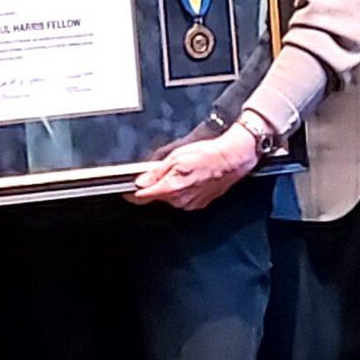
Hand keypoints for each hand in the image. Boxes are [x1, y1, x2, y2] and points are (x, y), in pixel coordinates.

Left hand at [130, 126, 259, 209]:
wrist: (232, 159)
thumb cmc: (207, 154)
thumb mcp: (176, 156)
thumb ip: (156, 172)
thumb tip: (140, 182)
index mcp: (171, 188)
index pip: (143, 197)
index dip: (132, 193)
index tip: (127, 189)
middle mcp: (179, 201)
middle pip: (156, 198)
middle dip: (155, 186)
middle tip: (161, 170)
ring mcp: (190, 205)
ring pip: (170, 199)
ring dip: (169, 188)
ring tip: (180, 171)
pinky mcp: (199, 204)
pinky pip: (183, 200)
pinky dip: (182, 191)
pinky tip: (190, 178)